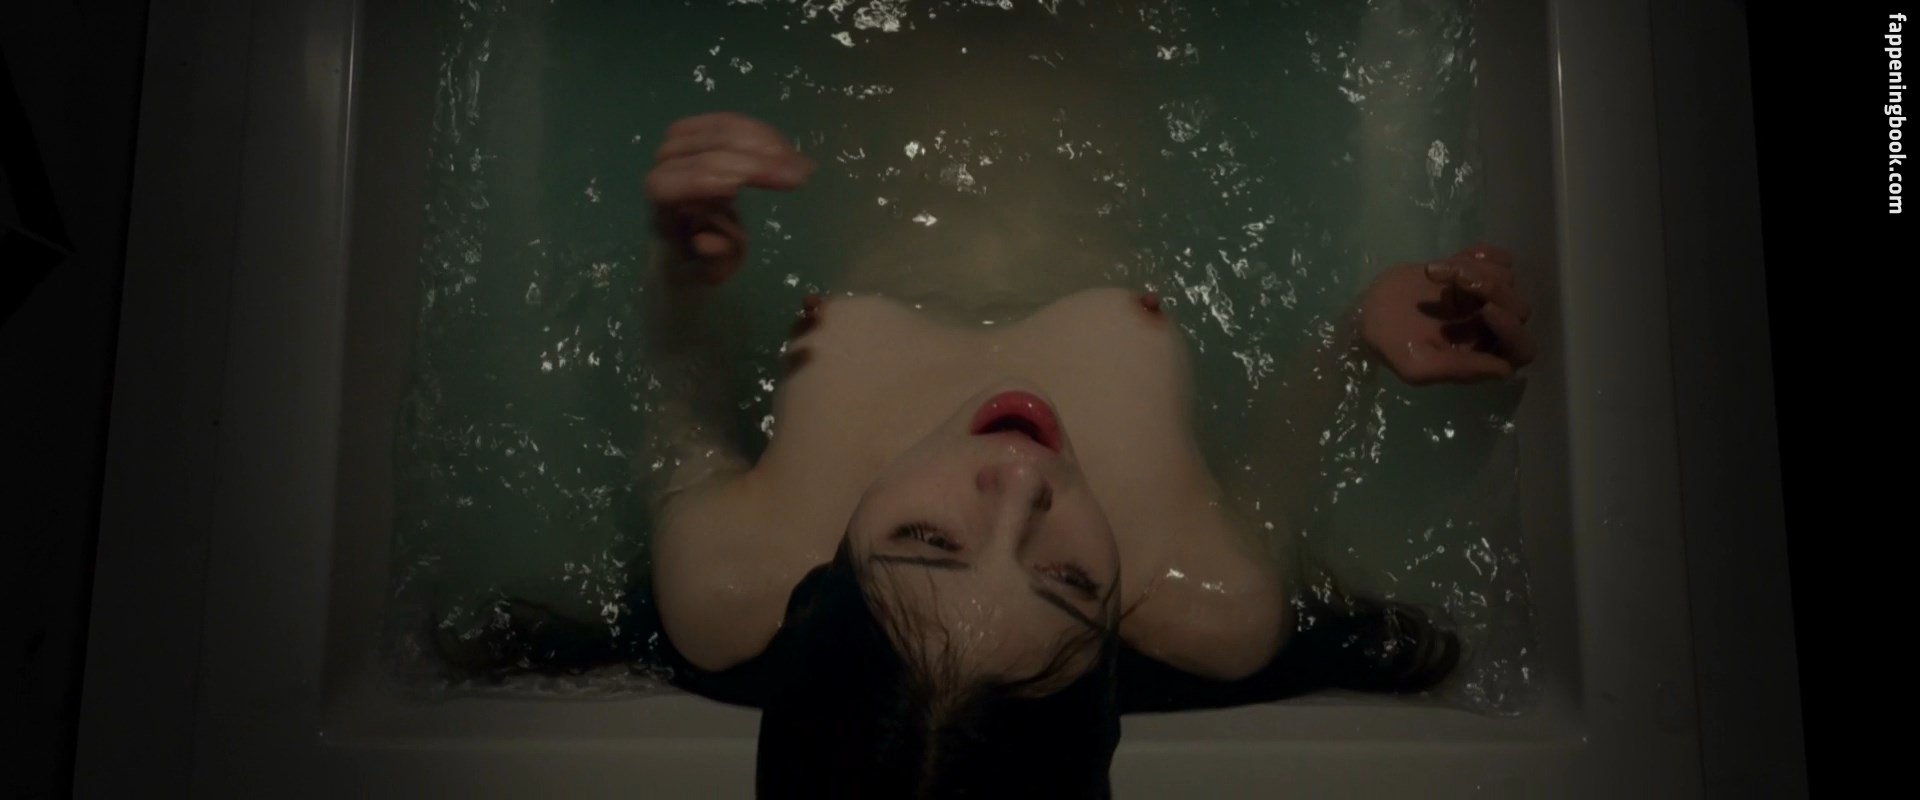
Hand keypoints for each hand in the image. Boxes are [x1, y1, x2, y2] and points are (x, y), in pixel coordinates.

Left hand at [645, 112, 813, 283]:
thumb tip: (706, 241)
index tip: (743, 187)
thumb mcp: (709, 273)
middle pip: (702, 153)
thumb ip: (713, 259)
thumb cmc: (699, 260)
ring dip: (762, 142)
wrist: (686, 241)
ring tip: (798, 161)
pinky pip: (728, 122)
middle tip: (798, 176)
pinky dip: (760, 133)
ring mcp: (681, 146)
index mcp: (659, 206)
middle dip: (752, 161)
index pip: (672, 185)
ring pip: (717, 131)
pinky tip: (784, 148)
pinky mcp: (700, 132)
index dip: (704, 181)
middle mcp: (663, 168)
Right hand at [1357, 243, 1535, 384]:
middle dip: (1491, 291)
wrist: (1368, 308)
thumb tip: (1504, 369)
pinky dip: (1482, 255)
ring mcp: (1485, 298)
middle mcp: (1491, 328)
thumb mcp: (1418, 366)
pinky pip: (1500, 259)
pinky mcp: (1477, 272)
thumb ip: (1459, 370)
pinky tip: (1453, 260)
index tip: (1487, 310)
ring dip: (1473, 270)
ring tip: (1435, 270)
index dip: (1512, 331)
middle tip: (1458, 281)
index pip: (1521, 349)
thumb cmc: (1391, 341)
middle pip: (1520, 309)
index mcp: (1482, 356)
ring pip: (1507, 279)